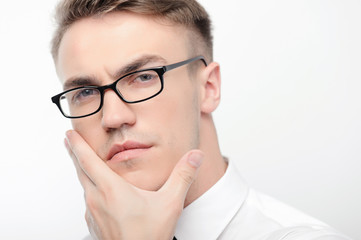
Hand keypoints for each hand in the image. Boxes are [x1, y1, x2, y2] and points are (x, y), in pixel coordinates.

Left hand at [65, 130, 202, 239]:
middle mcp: (97, 199)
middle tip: (69, 141)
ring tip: (84, 164)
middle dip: (75, 153)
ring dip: (83, 172)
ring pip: (84, 186)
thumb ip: (183, 176)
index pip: (87, 160)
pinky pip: (88, 201)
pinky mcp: (94, 224)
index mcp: (111, 189)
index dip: (77, 145)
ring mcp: (93, 213)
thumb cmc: (148, 236)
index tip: (68, 134)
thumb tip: (195, 156)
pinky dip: (90, 190)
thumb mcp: (170, 203)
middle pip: (81, 171)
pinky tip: (99, 193)